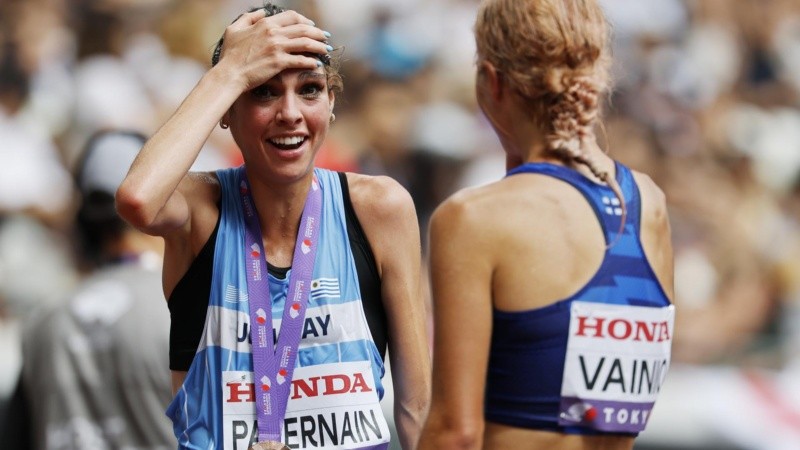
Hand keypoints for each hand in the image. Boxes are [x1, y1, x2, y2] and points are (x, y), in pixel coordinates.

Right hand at [215, 10, 329, 91]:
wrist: (230, 74)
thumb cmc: (230, 55)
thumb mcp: (234, 29)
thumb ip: (249, 18)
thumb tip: (263, 12)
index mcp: (265, 24)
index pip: (292, 16)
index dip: (305, 21)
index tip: (312, 26)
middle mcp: (273, 33)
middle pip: (303, 29)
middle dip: (318, 33)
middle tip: (326, 37)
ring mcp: (277, 48)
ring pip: (305, 43)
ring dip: (319, 46)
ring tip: (326, 50)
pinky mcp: (279, 63)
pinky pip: (301, 60)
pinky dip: (311, 61)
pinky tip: (317, 63)